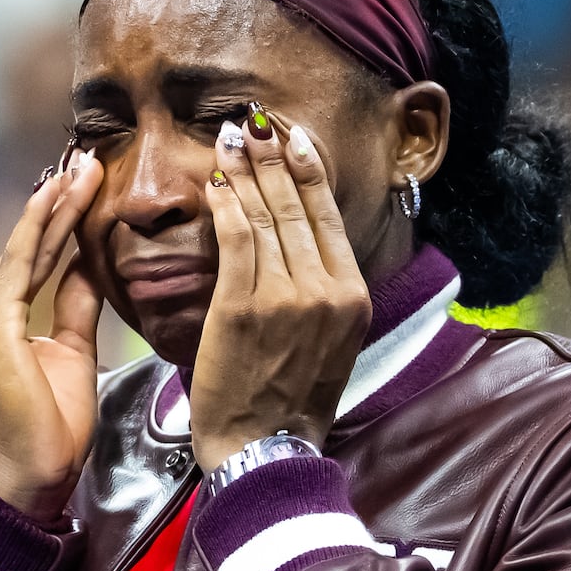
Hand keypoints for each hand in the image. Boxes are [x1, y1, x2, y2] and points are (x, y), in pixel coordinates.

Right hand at [0, 152, 103, 521]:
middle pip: (27, 246)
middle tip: (88, 157)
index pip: (33, 258)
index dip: (61, 219)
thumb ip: (75, 305)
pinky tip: (60, 195)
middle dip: (60, 201)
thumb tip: (89, 262)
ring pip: (25, 249)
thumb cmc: (49, 430)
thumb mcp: (71, 353)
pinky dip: (41, 228)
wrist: (26, 481)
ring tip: (87, 167)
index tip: (87, 180)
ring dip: (58, 206)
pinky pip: (21, 265)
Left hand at [190, 107, 371, 470]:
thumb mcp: (330, 342)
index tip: (292, 137)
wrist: (267, 450)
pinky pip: (235, 240)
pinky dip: (226, 205)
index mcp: (352, 297)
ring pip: (266, 216)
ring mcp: (286, 298)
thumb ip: (321, 290)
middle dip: (274, 155)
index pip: (328, 215)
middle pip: (298, 206)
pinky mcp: (243, 308)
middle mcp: (326, 291)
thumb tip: (301, 241)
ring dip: (247, 169)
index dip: (308, 168)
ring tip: (231, 135)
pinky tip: (217, 181)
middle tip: (255, 120)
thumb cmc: (289, 400)